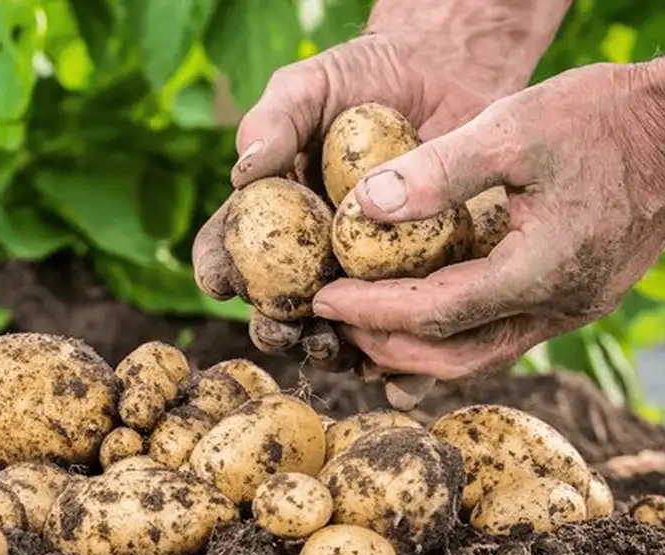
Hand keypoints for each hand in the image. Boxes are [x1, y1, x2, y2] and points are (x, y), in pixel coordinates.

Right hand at [193, 19, 539, 377]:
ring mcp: (366, 273)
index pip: (229, 248)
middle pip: (280, 306)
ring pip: (340, 330)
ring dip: (332, 351)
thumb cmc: (362, 78)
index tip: (222, 280)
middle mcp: (312, 253)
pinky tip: (401, 370)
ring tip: (337, 349)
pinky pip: (407, 330)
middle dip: (275, 327)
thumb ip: (275, 121)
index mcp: (272, 215)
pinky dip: (401, 361)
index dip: (219, 269)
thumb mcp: (310, 85)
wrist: (445, 74)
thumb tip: (243, 171)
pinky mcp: (421, 282)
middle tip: (284, 328)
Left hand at [312, 61, 664, 379]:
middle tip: (334, 319)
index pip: (435, 313)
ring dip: (418, 350)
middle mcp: (559, 307)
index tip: (322, 297)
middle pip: (454, 355)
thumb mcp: (515, 127)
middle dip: (386, 343)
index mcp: (542, 271)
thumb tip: (365, 207)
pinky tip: (422, 321)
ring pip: (480, 355)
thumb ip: (440, 170)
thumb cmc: (604, 118)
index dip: (372, 310)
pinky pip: (503, 335)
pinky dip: (454, 335)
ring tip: (365, 328)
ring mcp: (572, 309)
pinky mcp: (576, 298)